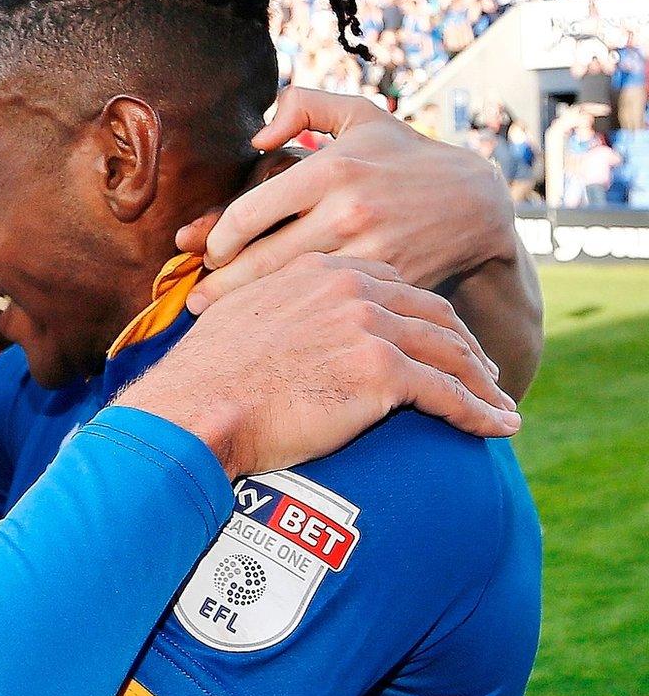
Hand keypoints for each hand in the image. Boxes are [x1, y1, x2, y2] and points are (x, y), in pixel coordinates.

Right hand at [117, 254, 518, 478]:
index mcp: (317, 269)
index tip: (436, 336)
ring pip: (449, 351)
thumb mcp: (233, 319)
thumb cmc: (202, 378)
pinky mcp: (382, 372)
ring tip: (499, 402)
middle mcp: (350, 287)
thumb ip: (267, 310)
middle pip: (431, 312)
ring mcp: (369, 327)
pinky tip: (498, 426)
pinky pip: (448, 393)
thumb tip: (265, 331)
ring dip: (482, 380)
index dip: (421, 313)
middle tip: (483, 370)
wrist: (195, 409)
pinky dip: (480, 412)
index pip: (391, 284)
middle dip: (464, 344)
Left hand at [176, 88, 517, 303]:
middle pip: (260, 261)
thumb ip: (303, 106)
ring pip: (290, 289)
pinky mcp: (389, 282)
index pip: (249, 214)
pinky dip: (296, 314)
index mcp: (332, 169)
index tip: (207, 253)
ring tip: (216, 318)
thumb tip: (256, 137)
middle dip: (219, 286)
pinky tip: (272, 322)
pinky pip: (328, 303)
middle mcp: (348, 211)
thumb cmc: (405, 157)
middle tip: (195, 301)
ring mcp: (371, 251)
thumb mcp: (360, 114)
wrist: (476, 204)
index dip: (216, 241)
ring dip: (250, 306)